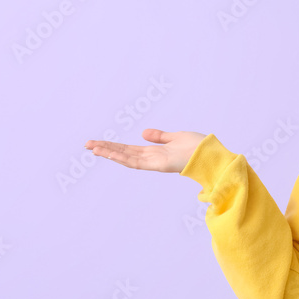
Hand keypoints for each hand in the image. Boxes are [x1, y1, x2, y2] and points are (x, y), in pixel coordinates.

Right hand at [84, 130, 207, 173]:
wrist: (212, 154)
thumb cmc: (198, 147)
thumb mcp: (175, 137)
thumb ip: (159, 137)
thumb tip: (143, 133)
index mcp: (154, 152)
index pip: (128, 149)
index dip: (113, 146)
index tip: (97, 142)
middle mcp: (151, 158)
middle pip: (123, 153)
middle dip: (105, 148)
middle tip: (86, 145)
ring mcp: (154, 162)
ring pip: (126, 158)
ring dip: (109, 153)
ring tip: (92, 148)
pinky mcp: (159, 165)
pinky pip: (136, 162)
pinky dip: (122, 157)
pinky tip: (109, 153)